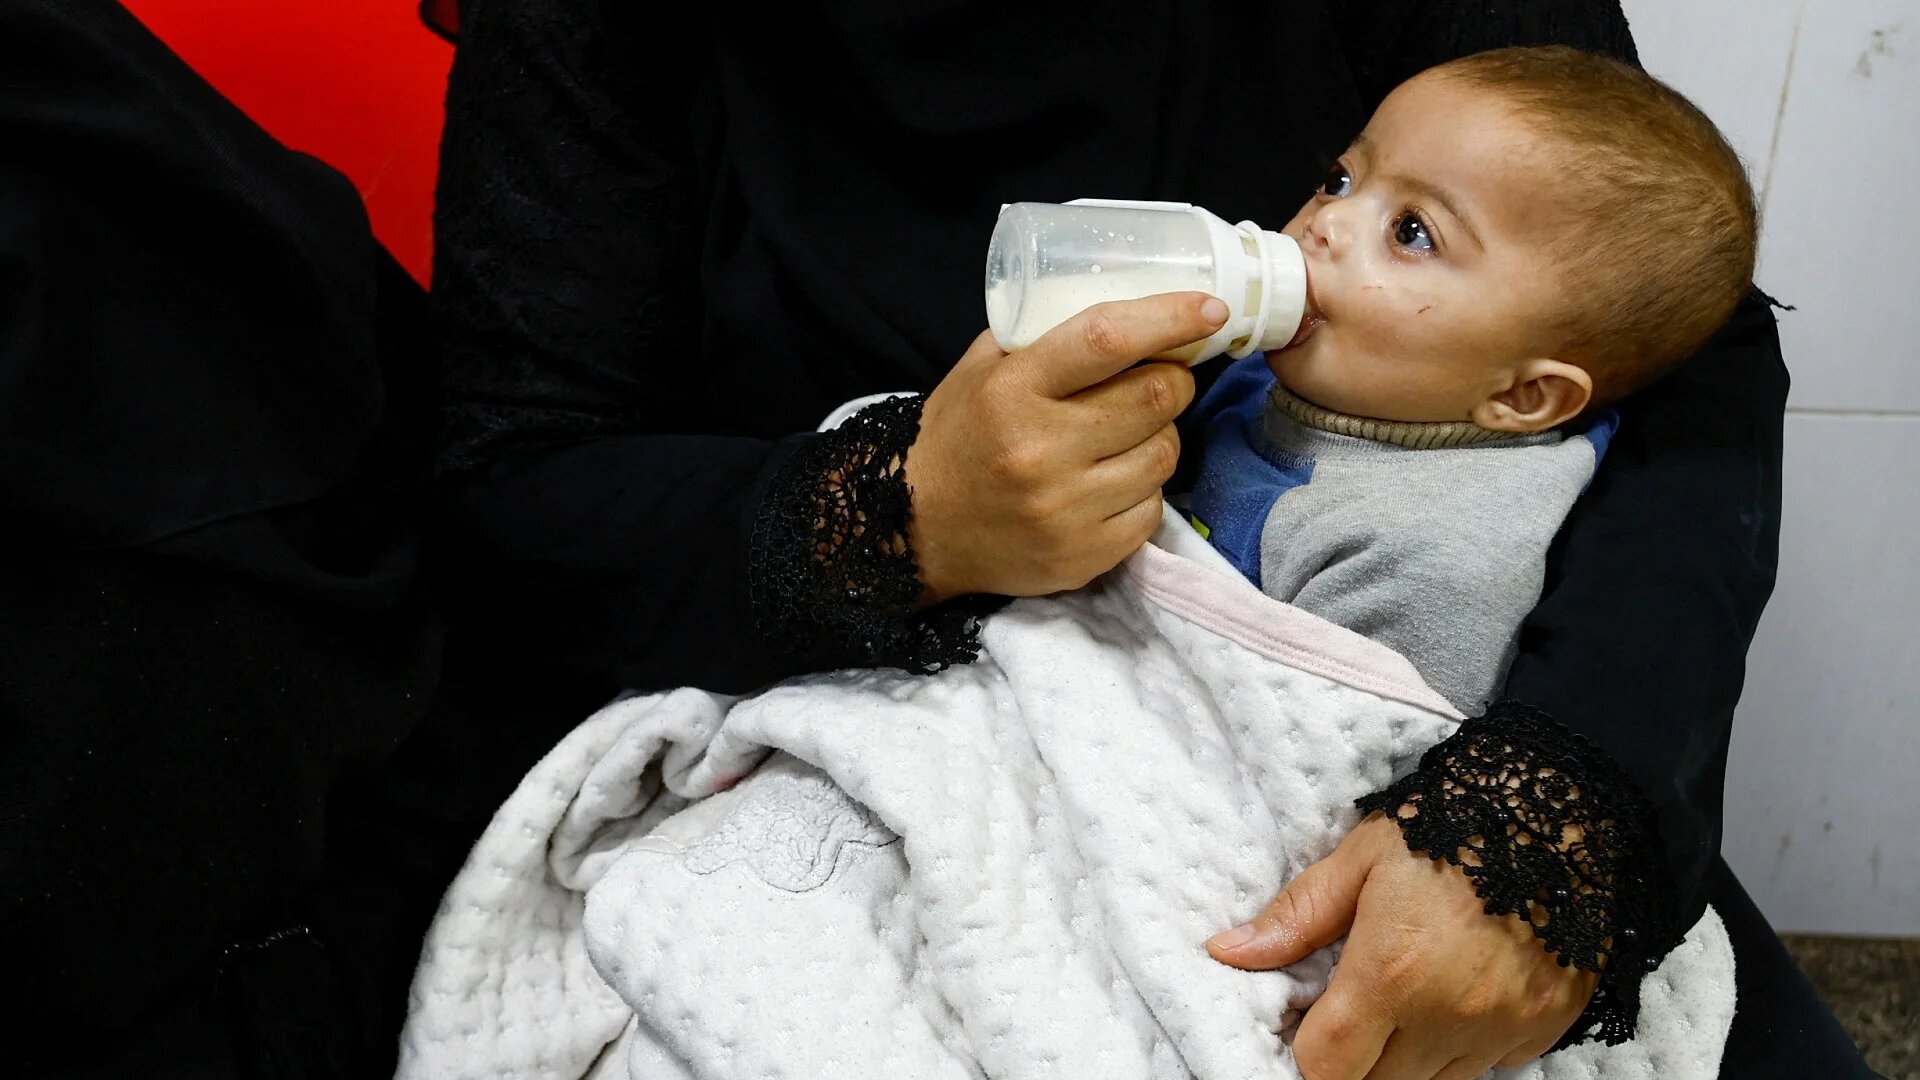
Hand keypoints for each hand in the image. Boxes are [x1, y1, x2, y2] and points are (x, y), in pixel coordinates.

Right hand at [907, 293, 1227, 603]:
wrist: (917, 532)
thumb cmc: (957, 438)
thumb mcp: (980, 370)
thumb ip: (1041, 335)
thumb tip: (1128, 305)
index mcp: (1013, 390)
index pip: (1108, 339)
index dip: (1170, 318)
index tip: (1209, 309)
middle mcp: (1040, 449)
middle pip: (1156, 397)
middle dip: (1173, 380)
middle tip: (1160, 379)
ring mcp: (1065, 508)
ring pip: (1164, 454)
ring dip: (1158, 437)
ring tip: (1124, 437)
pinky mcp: (1083, 555)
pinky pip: (1152, 510)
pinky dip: (1143, 491)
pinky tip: (1111, 484)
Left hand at [1206, 814, 1594, 1079]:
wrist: (1560, 810)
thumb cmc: (1451, 825)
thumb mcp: (1362, 858)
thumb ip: (1297, 917)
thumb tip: (1226, 953)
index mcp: (1391, 974)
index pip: (1326, 1067)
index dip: (1307, 1051)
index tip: (1306, 1020)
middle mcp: (1447, 1018)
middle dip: (1354, 1059)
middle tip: (1354, 1006)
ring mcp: (1501, 1030)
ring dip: (1407, 1057)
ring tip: (1408, 994)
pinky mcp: (1542, 1029)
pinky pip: (1486, 1066)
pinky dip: (1463, 1047)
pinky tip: (1459, 994)